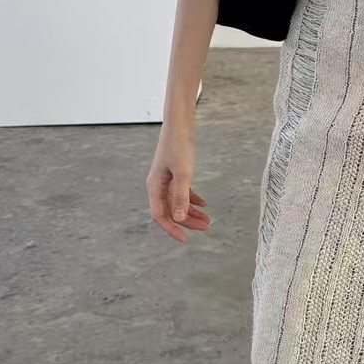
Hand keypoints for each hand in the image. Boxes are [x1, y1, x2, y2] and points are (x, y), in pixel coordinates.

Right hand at [146, 129, 211, 243]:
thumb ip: (181, 196)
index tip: (185, 239)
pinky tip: (204, 204)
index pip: (160, 215)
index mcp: (155, 187)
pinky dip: (193, 199)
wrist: (180, 124)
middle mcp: (158, 185)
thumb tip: (178, 217)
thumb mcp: (183, 172)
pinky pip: (183, 192)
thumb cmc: (179, 145)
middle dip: (187, 221)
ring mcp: (167, 179)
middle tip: (205, 227)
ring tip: (208, 220)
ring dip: (192, 212)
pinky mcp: (176, 173)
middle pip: (171, 211)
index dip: (172, 229)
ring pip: (178, 203)